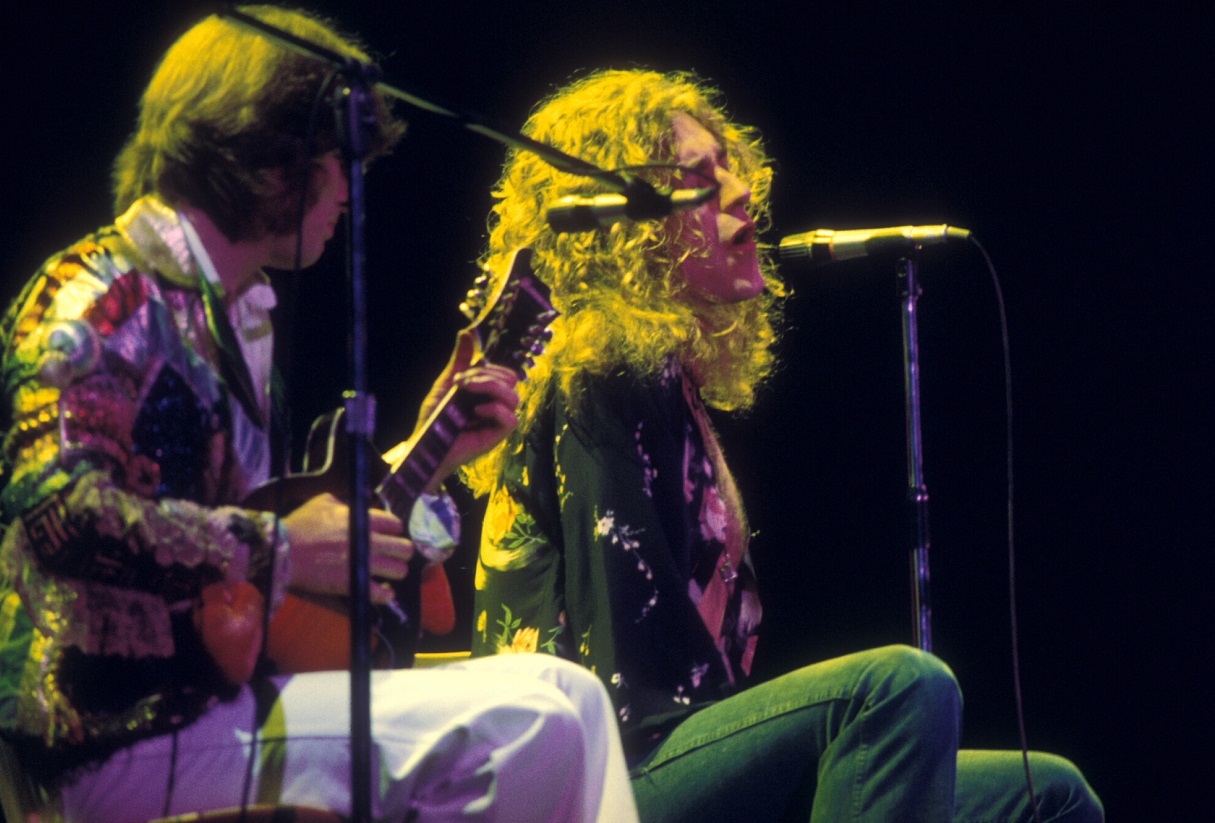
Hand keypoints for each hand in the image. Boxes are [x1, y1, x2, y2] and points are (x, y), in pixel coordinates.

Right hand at [281, 492, 413, 604]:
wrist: (283, 551)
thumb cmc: (300, 525)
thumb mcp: (323, 502)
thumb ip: (343, 502)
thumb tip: (351, 503)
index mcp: (364, 520)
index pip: (396, 524)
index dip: (394, 530)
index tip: (389, 535)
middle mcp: (370, 541)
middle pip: (405, 548)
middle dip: (401, 552)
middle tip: (393, 556)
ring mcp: (364, 564)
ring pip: (399, 570)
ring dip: (395, 572)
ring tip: (388, 574)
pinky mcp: (355, 584)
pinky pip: (383, 594)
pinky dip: (386, 594)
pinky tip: (383, 592)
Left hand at [386, 329, 519, 491]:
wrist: (425, 444)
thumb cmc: (435, 418)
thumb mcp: (447, 383)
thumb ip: (461, 360)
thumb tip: (468, 331)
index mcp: (488, 392)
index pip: (506, 373)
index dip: (489, 368)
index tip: (462, 374)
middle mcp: (496, 405)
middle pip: (512, 380)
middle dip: (488, 375)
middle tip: (463, 383)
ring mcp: (498, 421)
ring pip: (514, 397)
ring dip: (490, 388)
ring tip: (467, 392)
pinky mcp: (497, 437)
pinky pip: (511, 419)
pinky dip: (495, 410)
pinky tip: (476, 412)